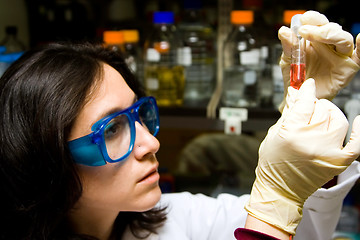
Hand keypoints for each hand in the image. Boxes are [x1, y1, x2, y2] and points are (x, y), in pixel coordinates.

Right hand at [245, 79, 359, 234]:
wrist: (281, 190)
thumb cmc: (273, 164)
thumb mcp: (274, 134)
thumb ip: (289, 113)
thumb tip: (296, 94)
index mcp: (292, 133)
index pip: (304, 102)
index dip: (306, 91)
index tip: (307, 85)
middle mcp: (312, 141)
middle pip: (322, 109)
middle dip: (314, 105)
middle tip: (309, 108)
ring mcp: (328, 152)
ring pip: (339, 119)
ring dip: (330, 113)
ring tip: (322, 117)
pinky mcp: (338, 161)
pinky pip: (356, 142)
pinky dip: (358, 130)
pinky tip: (357, 120)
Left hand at [278, 10, 359, 111]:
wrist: (299, 97)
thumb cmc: (296, 77)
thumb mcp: (288, 60)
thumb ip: (288, 45)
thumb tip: (284, 31)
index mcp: (315, 39)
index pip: (318, 23)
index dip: (313, 18)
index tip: (302, 20)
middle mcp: (329, 45)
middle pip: (331, 29)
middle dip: (318, 27)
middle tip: (304, 30)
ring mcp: (340, 55)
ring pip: (343, 39)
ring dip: (330, 34)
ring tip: (315, 35)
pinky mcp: (347, 68)